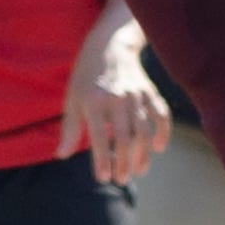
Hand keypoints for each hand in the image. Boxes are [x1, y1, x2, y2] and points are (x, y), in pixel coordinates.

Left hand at [60, 12, 169, 185]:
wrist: (109, 45)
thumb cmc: (86, 75)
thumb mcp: (71, 98)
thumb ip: (68, 128)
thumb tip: (61, 155)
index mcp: (94, 101)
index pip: (99, 136)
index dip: (102, 160)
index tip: (103, 178)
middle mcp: (117, 99)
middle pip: (125, 137)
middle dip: (124, 162)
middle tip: (122, 179)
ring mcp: (136, 95)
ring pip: (144, 130)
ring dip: (143, 154)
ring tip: (139, 171)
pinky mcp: (150, 92)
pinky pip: (161, 114)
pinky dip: (164, 132)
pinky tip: (159, 148)